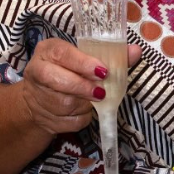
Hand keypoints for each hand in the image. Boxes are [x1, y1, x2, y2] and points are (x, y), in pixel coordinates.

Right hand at [16, 39, 142, 136]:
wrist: (42, 99)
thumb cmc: (71, 72)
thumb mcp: (86, 59)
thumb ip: (112, 56)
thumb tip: (136, 51)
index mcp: (48, 51)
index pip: (62, 54)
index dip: (83, 63)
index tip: (103, 71)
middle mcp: (37, 71)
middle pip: (59, 81)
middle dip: (83, 88)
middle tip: (101, 92)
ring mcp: (37, 96)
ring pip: (65, 104)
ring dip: (85, 104)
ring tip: (94, 99)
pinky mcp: (43, 118)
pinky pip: (68, 122)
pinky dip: (81, 118)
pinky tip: (84, 111)